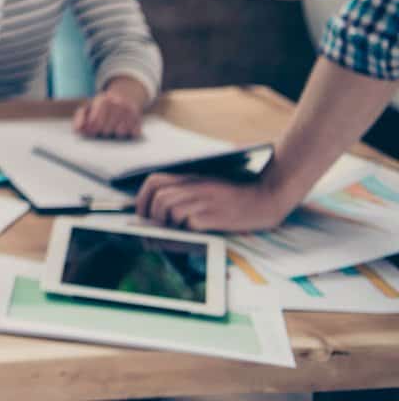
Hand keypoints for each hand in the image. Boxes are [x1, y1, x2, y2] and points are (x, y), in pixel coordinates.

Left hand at [73, 82, 144, 138]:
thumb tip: (77, 130)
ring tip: (113, 124)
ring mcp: (129, 111)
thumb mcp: (89, 106)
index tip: (91, 131)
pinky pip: (132, 134)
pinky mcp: (139, 119)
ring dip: (115, 132)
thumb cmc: (102, 105)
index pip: (94, 123)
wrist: (125, 95)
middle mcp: (117, 104)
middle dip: (102, 131)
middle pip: (106, 130)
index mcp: (103, 100)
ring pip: (119, 133)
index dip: (91, 130)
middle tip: (104, 125)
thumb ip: (80, 117)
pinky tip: (124, 126)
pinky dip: (128, 133)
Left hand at [136, 171, 296, 232]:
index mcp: (191, 178)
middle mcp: (195, 188)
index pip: (154, 181)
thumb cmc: (238, 193)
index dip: (142, 198)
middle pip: (159, 198)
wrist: (267, 195)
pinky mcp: (215, 216)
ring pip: (171, 211)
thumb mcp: (208, 184)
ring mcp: (204, 202)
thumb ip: (187, 189)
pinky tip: (196, 233)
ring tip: (178, 231)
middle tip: (157, 227)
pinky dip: (187, 231)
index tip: (142, 212)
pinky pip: (190, 224)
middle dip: (152, 215)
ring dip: (169, 224)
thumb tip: (160, 202)